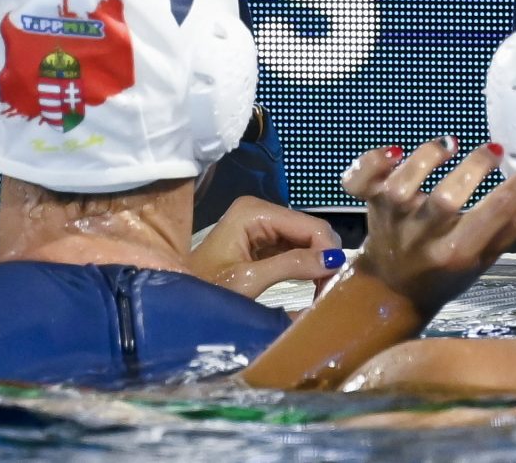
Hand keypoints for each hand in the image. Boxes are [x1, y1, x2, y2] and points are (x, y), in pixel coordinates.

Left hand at [189, 197, 346, 297]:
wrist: (178, 305)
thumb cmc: (207, 290)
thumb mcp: (249, 280)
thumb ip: (291, 266)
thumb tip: (334, 259)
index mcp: (254, 211)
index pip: (308, 225)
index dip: (327, 250)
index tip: (337, 282)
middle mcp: (260, 210)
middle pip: (309, 230)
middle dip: (323, 257)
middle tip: (331, 291)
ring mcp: (261, 225)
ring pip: (305, 241)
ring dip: (317, 264)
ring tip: (324, 292)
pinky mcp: (261, 241)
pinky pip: (294, 249)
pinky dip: (306, 266)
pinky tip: (313, 286)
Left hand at [343, 137, 515, 314]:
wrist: (390, 290)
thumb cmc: (447, 270)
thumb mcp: (486, 255)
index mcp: (456, 252)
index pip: (494, 216)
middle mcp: (422, 236)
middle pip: (444, 200)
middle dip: (472, 169)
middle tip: (493, 150)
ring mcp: (392, 218)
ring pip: (400, 186)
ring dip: (424, 159)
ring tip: (448, 145)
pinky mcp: (369, 202)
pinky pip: (358, 180)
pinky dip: (370, 161)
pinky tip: (394, 152)